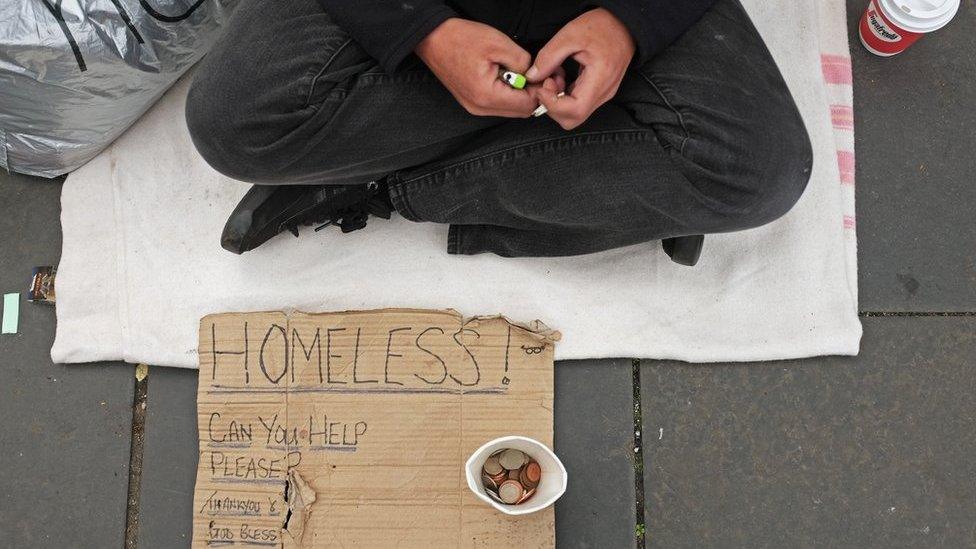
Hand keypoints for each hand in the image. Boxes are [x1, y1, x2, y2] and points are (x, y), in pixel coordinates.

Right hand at [416, 18, 537, 117]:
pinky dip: (507, 93)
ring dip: (519, 94)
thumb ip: (522, 62)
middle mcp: (480, 107)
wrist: (433, 39)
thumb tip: (534, 75)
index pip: (527, 105)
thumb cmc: (459, 39)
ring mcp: (474, 107)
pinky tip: (504, 76)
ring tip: (516, 72)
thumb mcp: (499, 44)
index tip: (543, 75)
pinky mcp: (472, 102)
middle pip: (521, 112)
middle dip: (531, 94)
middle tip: (532, 73)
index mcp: (487, 95)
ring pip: (510, 109)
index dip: (540, 90)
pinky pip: (498, 104)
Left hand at [526, 8, 634, 129]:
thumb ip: (548, 57)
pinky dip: (563, 95)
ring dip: (557, 99)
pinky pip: (577, 104)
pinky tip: (562, 77)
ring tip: (555, 75)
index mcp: (600, 79)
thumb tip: (532, 77)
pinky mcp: (598, 93)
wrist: (623, 24)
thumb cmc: (602, 26)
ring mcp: (603, 95)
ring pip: (573, 114)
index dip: (552, 105)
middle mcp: (604, 93)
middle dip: (553, 105)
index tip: (542, 87)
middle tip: (547, 82)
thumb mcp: (570, 35)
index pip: (575, 111)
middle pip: (573, 119)